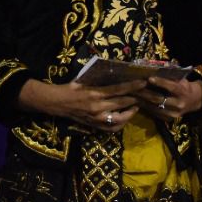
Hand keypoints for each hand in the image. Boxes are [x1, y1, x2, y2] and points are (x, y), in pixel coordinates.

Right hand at [19, 79, 143, 130]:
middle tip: (144, 94)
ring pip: (120, 119)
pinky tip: (124, 117)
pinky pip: (112, 128)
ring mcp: (96, 118)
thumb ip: (99, 78)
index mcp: (94, 94)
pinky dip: (121, 123)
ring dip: (130, 113)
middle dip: (135, 99)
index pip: (118, 90)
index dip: (132, 87)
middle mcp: (97, 107)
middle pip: (122, 104)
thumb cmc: (70, 88)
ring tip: (135, 106)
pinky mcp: (94, 125)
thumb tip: (115, 73)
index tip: (143, 83)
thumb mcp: (83, 79)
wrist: (56, 103)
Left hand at [136, 76, 201, 122]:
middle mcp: (178, 104)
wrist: (194, 100)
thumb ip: (169, 76)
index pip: (171, 87)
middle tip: (134, 88)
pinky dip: (146, 107)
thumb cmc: (183, 86)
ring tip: (133, 95)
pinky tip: (138, 102)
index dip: (160, 82)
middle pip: (159, 99)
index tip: (149, 78)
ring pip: (154, 107)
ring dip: (142, 101)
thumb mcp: (180, 79)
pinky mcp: (169, 119)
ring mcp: (174, 113)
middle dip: (145, 93)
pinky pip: (154, 113)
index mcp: (182, 92)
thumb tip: (154, 69)